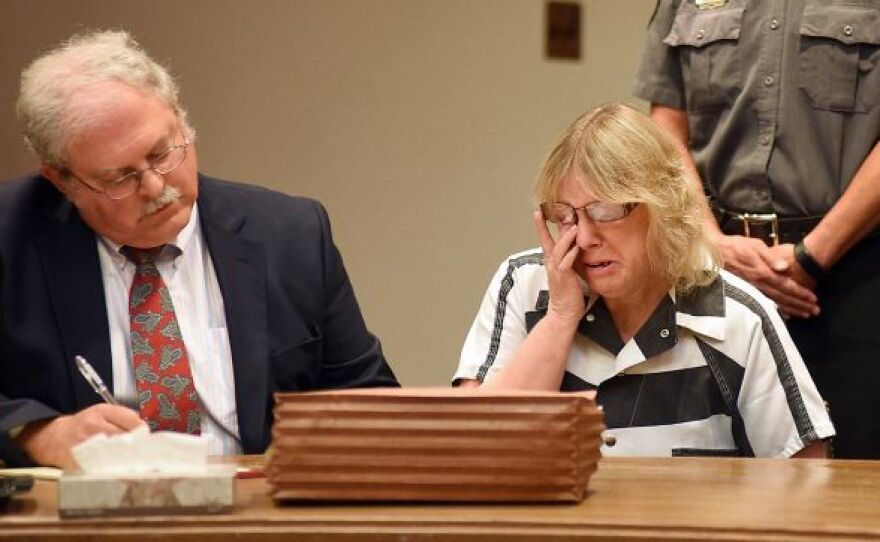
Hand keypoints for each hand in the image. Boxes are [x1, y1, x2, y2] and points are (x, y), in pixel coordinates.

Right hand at [14, 404, 144, 468]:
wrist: (54, 438)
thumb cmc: (83, 425)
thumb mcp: (102, 412)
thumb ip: (123, 416)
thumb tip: (144, 428)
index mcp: (102, 412)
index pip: (132, 420)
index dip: (142, 431)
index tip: (145, 437)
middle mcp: (94, 426)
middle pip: (126, 437)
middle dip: (137, 445)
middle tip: (142, 451)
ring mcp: (87, 444)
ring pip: (118, 453)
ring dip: (127, 457)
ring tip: (131, 460)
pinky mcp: (82, 461)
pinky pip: (104, 466)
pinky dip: (113, 468)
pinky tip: (117, 468)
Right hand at [534, 210, 584, 324]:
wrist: (564, 312)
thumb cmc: (568, 292)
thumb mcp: (568, 271)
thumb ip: (571, 257)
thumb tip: (577, 244)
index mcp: (552, 261)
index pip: (546, 240)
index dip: (542, 226)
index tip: (539, 212)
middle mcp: (551, 263)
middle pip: (547, 241)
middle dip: (542, 226)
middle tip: (543, 211)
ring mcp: (556, 270)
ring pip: (558, 250)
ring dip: (566, 238)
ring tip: (573, 226)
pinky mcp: (563, 278)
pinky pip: (566, 264)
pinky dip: (571, 255)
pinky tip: (576, 248)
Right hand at [715, 234, 818, 317]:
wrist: (715, 252)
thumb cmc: (736, 246)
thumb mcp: (755, 245)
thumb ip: (770, 257)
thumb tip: (784, 267)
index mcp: (761, 273)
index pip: (785, 286)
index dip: (800, 293)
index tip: (813, 299)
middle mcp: (757, 284)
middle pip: (782, 297)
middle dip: (800, 305)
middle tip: (815, 311)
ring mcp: (751, 290)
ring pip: (774, 303)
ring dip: (791, 310)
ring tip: (805, 314)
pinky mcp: (746, 292)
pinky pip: (764, 304)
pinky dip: (776, 310)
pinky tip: (784, 314)